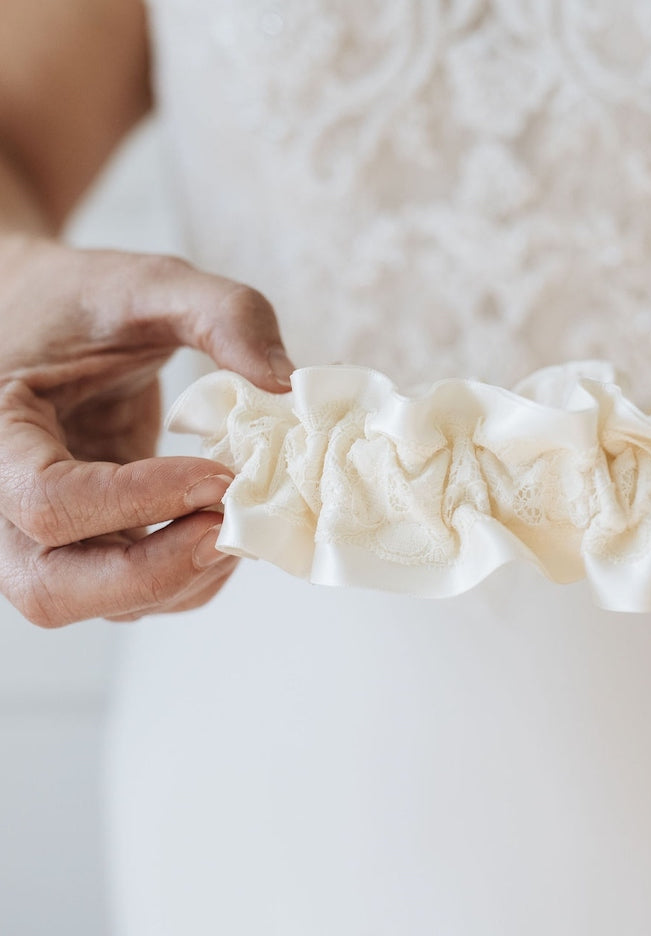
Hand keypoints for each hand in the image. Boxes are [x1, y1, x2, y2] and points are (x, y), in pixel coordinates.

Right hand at [0, 234, 294, 625]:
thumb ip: (222, 314)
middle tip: (229, 528)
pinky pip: (132, 594)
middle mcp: (1, 498)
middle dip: (157, 571)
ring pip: (97, 604)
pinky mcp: (88, 544)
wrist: (47, 315)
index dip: (141, 500)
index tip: (220, 474)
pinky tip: (225, 528)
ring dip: (181, 578)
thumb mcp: (151, 282)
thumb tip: (288, 384)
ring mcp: (41, 533)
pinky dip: (189, 578)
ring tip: (238, 519)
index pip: (49, 502)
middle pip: (53, 589)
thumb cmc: (86, 299)